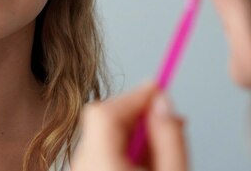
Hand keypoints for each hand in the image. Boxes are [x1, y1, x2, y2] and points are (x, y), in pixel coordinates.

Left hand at [72, 83, 187, 170]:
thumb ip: (169, 137)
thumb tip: (162, 101)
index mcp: (100, 164)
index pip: (105, 113)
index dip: (133, 96)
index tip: (158, 88)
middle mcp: (82, 164)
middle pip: (101, 119)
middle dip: (135, 113)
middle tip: (168, 121)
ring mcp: (81, 170)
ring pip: (102, 134)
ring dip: (131, 132)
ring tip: (160, 153)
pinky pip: (100, 150)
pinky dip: (123, 147)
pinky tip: (146, 163)